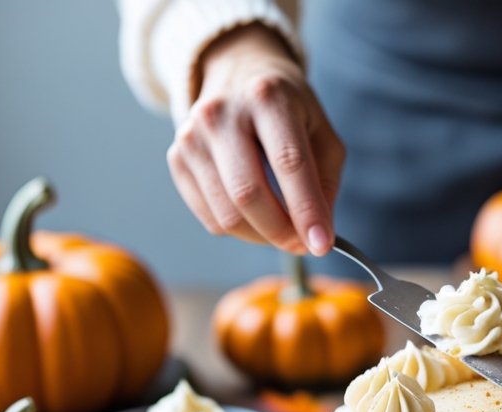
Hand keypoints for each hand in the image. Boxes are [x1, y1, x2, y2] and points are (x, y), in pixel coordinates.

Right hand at [167, 23, 342, 254]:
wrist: (239, 77)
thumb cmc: (289, 113)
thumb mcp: (322, 135)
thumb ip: (325, 184)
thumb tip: (316, 236)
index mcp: (267, 97)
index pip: (288, 163)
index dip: (306, 210)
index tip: (322, 245)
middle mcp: (221, 113)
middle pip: (249, 194)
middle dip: (281, 232)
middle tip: (303, 243)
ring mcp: (192, 135)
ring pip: (226, 214)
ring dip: (261, 236)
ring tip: (282, 229)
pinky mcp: (177, 158)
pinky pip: (210, 217)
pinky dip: (239, 229)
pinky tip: (255, 214)